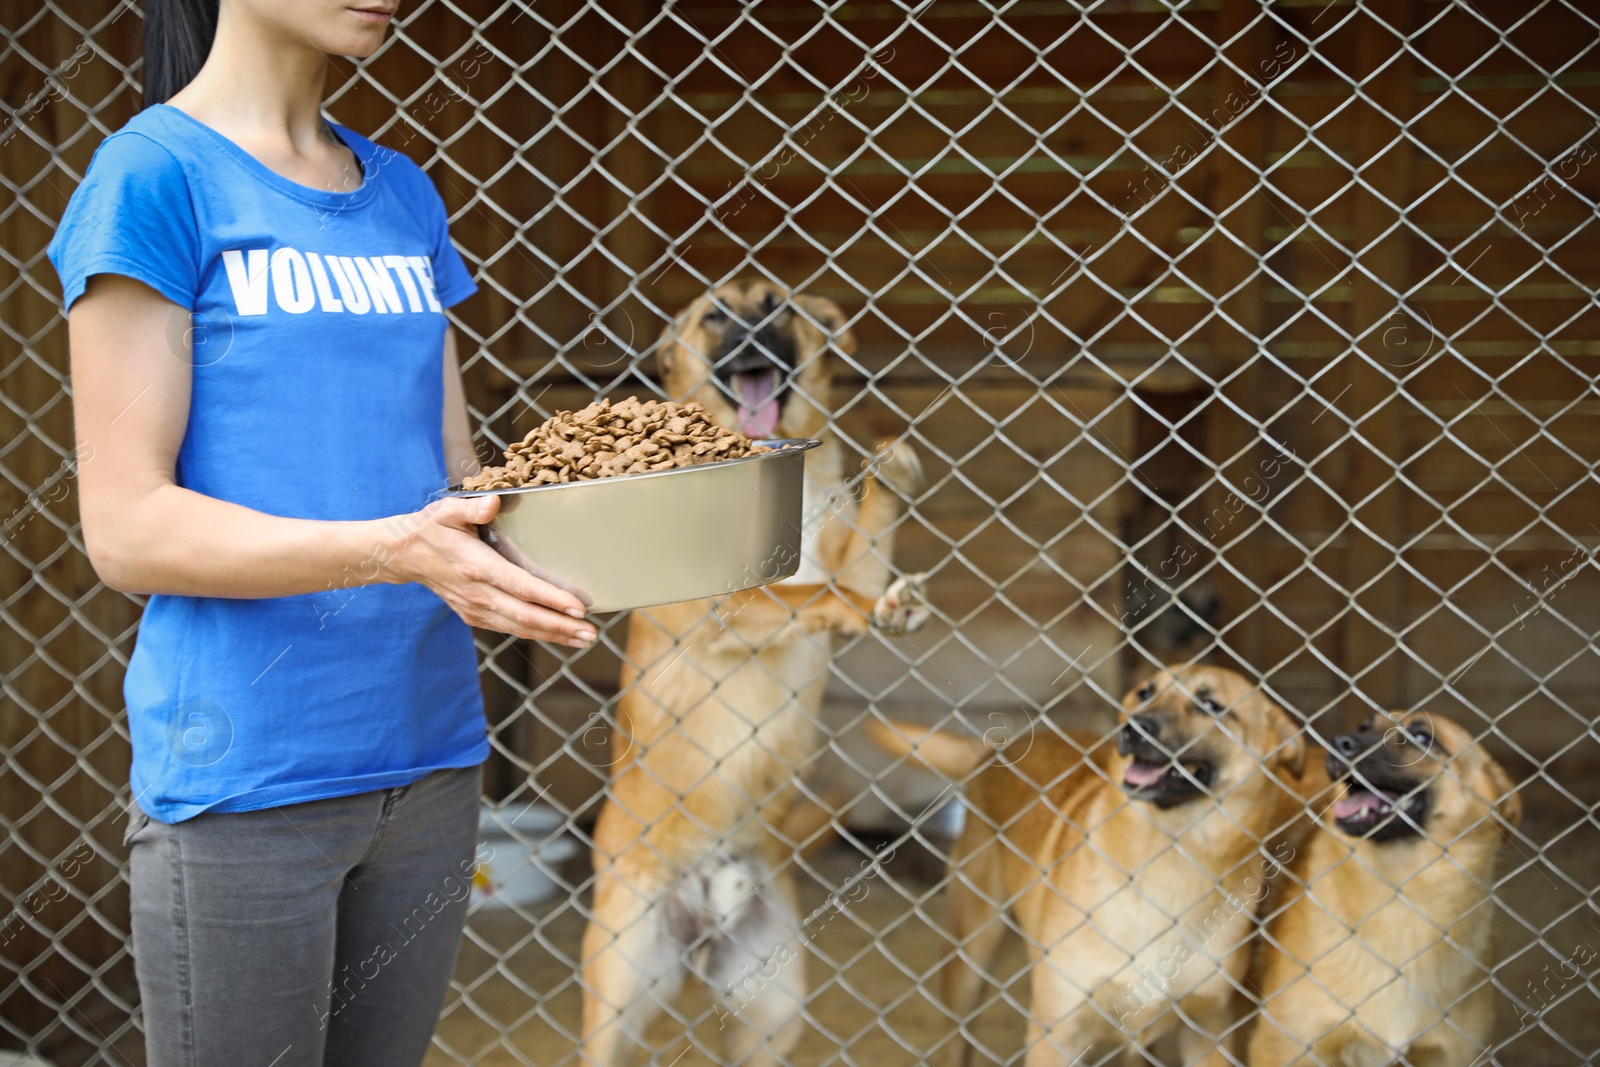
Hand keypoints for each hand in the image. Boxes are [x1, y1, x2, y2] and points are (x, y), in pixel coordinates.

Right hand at [387, 495, 596, 648]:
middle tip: (591, 631)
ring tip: (583, 638)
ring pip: (520, 626)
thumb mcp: (448, 511)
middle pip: (526, 615)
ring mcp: (476, 608)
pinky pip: (509, 627)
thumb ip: (472, 508)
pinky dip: (536, 633)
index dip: (551, 599)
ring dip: (554, 634)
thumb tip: (494, 504)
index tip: (577, 607)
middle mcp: (478, 593)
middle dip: (561, 626)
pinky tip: (558, 635)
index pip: (521, 587)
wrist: (405, 556)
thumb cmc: (432, 529)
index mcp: (476, 567)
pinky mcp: (475, 616)